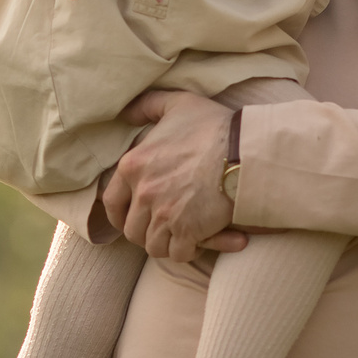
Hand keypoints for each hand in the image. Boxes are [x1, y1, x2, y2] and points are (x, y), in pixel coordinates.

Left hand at [106, 89, 247, 259]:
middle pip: (133, 230)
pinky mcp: (188, 232)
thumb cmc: (213, 126)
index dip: (119, 215)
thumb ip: (148, 105)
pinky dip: (189, 251)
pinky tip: (202, 240)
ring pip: (154, 246)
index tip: (130, 219)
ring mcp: (165, 215)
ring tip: (183, 235)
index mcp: (133, 165)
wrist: (245, 151)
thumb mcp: (178, 103)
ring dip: (168, 243)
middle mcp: (144, 193)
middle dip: (147, 232)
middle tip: (165, 227)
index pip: (111, 202)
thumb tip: (127, 114)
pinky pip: (179, 254)